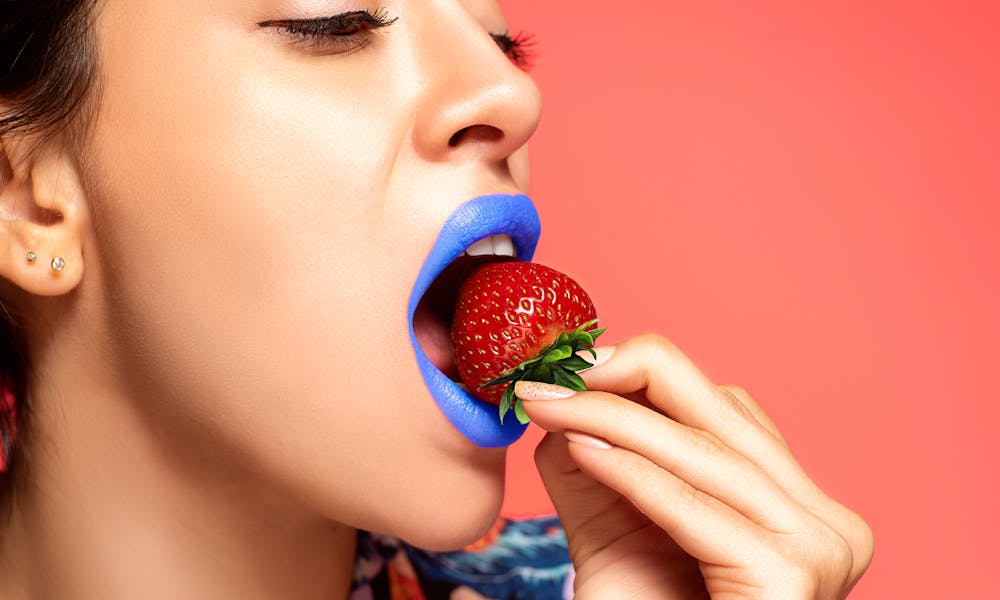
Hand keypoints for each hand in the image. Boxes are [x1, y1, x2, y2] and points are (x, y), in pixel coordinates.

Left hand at [517, 333, 873, 598]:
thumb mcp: (618, 527)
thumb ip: (602, 459)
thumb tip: (566, 391)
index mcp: (795, 503)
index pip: (723, 408)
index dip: (645, 376)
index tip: (570, 366)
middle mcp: (825, 519)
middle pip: (721, 411)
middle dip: (627, 380)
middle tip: (551, 371)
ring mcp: (820, 547)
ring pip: (704, 451)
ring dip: (613, 418)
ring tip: (547, 404)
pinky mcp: (792, 579)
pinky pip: (695, 506)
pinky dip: (631, 472)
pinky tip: (579, 446)